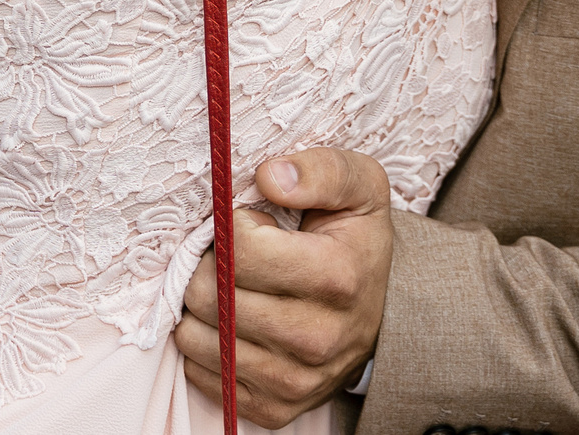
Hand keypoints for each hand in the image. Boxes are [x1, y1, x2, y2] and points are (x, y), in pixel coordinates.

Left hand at [174, 149, 394, 425]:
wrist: (380, 310)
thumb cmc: (355, 240)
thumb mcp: (358, 187)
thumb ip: (320, 170)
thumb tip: (270, 176)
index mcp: (336, 277)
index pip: (238, 249)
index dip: (233, 226)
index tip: (253, 225)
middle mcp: (317, 337)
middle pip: (211, 295)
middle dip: (208, 265)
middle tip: (231, 256)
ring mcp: (296, 379)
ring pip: (198, 337)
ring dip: (200, 306)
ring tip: (231, 288)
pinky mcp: (276, 407)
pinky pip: (204, 375)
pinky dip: (206, 345)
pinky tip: (231, 323)